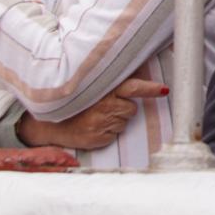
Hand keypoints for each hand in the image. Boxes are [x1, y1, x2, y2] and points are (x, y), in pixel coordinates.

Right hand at [15, 78, 168, 150]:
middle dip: (122, 107)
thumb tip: (137, 75)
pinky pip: (114, 135)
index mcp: (104, 90)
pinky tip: (93, 127)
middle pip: (131, 109)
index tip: (165, 90)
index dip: (150, 89)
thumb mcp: (91, 86)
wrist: (50, 123)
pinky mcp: (98, 139)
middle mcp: (104, 107)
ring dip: (114, 120)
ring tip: (95, 116)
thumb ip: (112, 82)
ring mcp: (101, 125)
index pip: (133, 87)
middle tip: (103, 106)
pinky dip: (107, 132)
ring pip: (123, 122)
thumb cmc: (74, 102)